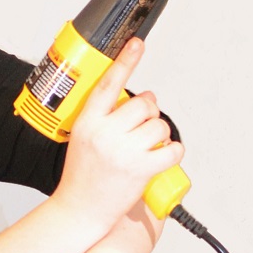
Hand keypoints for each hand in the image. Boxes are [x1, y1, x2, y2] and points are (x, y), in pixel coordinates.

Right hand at [51, 38, 185, 239]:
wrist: (79, 208)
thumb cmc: (82, 174)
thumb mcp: (84, 137)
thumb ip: (107, 116)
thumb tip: (144, 98)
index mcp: (87, 122)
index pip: (108, 84)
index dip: (125, 62)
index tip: (136, 44)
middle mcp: (105, 134)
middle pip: (143, 105)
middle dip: (149, 113)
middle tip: (141, 126)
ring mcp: (123, 152)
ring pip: (159, 126)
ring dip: (159, 135)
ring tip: (146, 147)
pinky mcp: (141, 170)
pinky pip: (171, 150)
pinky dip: (173, 152)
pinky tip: (161, 156)